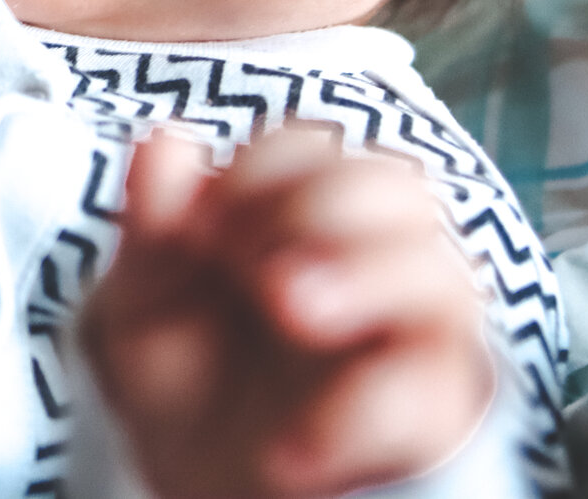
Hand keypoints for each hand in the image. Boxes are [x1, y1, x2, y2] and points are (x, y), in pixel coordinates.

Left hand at [80, 124, 495, 498]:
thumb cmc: (183, 396)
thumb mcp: (143, 316)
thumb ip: (153, 233)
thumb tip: (168, 141)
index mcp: (297, 224)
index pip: (311, 148)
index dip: (259, 169)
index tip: (202, 227)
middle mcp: (372, 266)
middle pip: (398, 187)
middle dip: (320, 205)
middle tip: (251, 265)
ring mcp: (413, 342)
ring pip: (444, 275)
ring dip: (364, 275)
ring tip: (288, 309)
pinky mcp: (431, 422)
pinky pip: (432, 400)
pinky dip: (361, 414)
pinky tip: (288, 448)